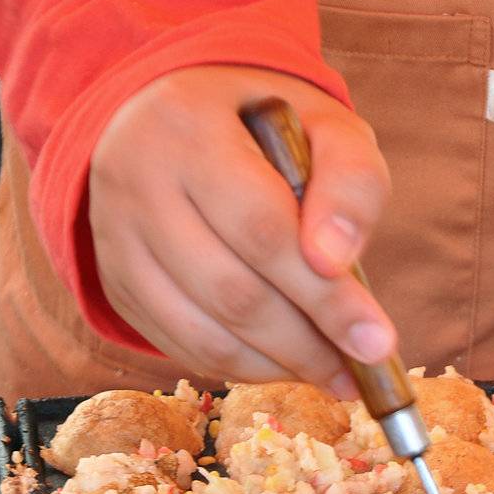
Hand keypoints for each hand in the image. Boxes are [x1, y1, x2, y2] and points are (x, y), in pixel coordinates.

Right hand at [89, 66, 393, 395]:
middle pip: (232, 293)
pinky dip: (243, 368)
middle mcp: (136, 183)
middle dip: (308, 344)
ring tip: (333, 373)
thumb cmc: (264, 127)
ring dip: (278, 367)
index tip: (377, 340)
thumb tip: (337, 260)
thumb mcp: (323, 125)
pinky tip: (286, 363)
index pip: (262, 229)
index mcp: (188, 127)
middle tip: (361, 368)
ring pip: (203, 334)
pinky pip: (182, 347)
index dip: (323, 294)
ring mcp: (116, 240)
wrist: (171, 121)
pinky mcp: (116, 283)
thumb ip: (350, 180)